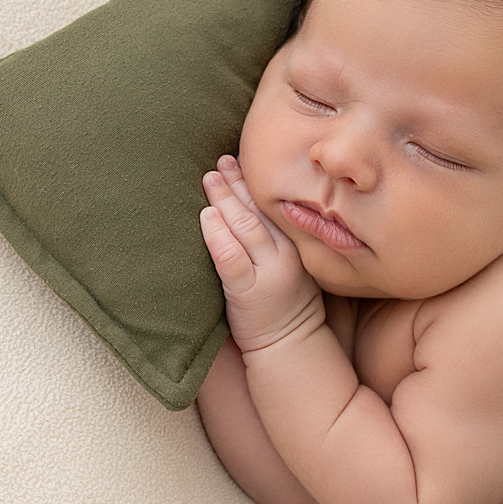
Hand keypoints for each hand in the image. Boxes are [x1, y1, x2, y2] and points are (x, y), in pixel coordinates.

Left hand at [200, 155, 324, 352]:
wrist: (290, 344)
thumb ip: (278, 237)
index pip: (275, 205)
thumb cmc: (285, 302)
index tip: (242, 159)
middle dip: (238, 182)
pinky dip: (217, 234)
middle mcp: (285, 253)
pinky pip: (230, 257)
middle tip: (221, 161)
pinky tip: (206, 217)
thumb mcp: (293, 263)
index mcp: (296, 244)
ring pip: (244, 226)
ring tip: (210, 178)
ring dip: (224, 199)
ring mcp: (268, 271)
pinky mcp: (247, 290)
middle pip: (258, 209)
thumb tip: (251, 204)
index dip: (256, 181)